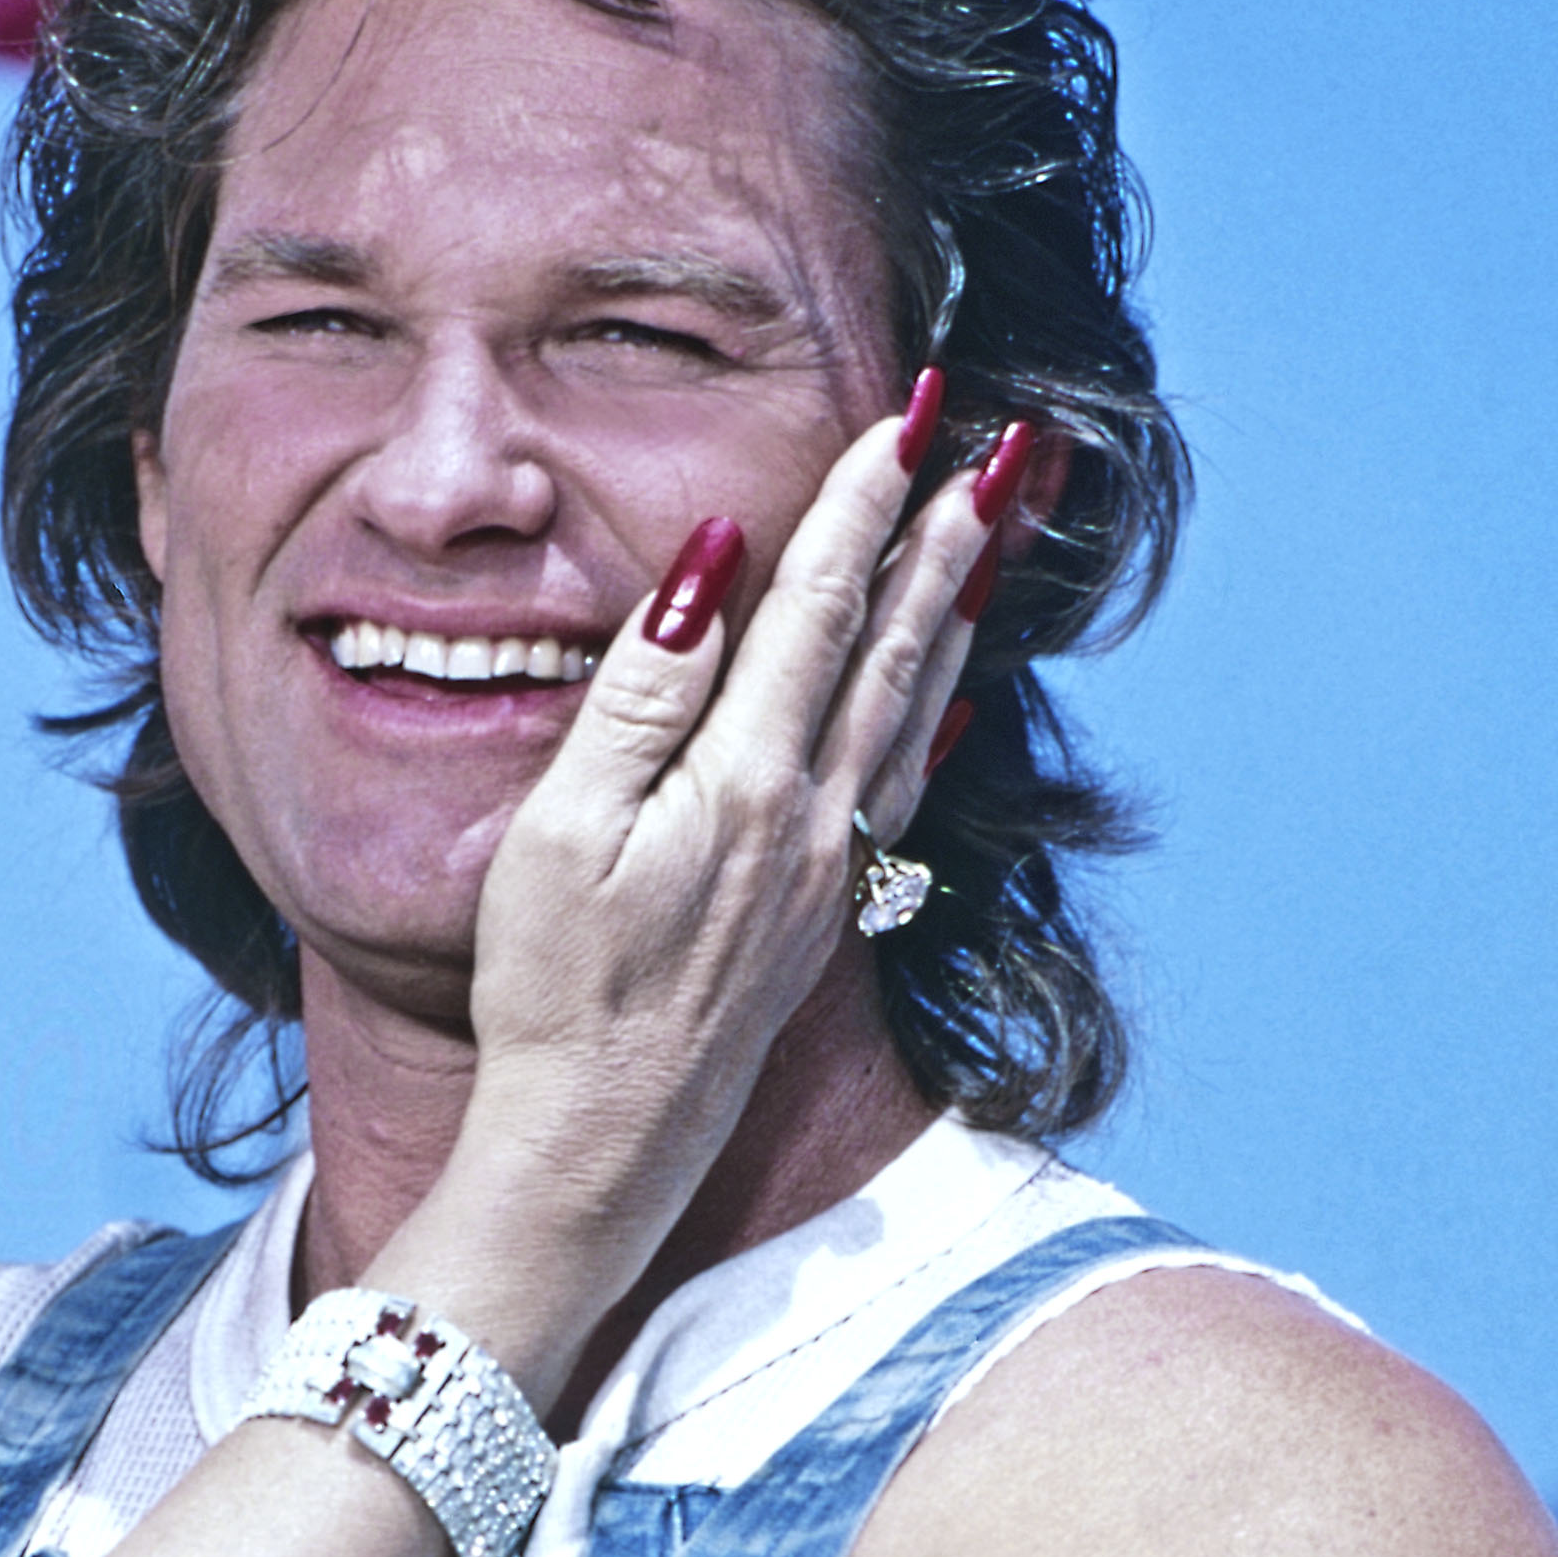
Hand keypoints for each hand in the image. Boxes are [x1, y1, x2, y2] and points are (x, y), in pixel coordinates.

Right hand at [414, 407, 1004, 1384]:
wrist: (602, 1141)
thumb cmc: (555, 988)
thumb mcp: (562, 829)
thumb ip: (642, 692)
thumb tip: (712, 569)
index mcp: (746, 778)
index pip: (817, 608)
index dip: (862, 506)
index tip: (907, 415)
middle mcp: (811, 816)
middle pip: (892, 645)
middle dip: (942, 535)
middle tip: (1002, 444)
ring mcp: (825, 872)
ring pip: (914, 711)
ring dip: (954, 614)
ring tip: (993, 538)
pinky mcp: (819, 920)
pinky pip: (901, 790)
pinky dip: (935, 723)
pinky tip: (952, 703)